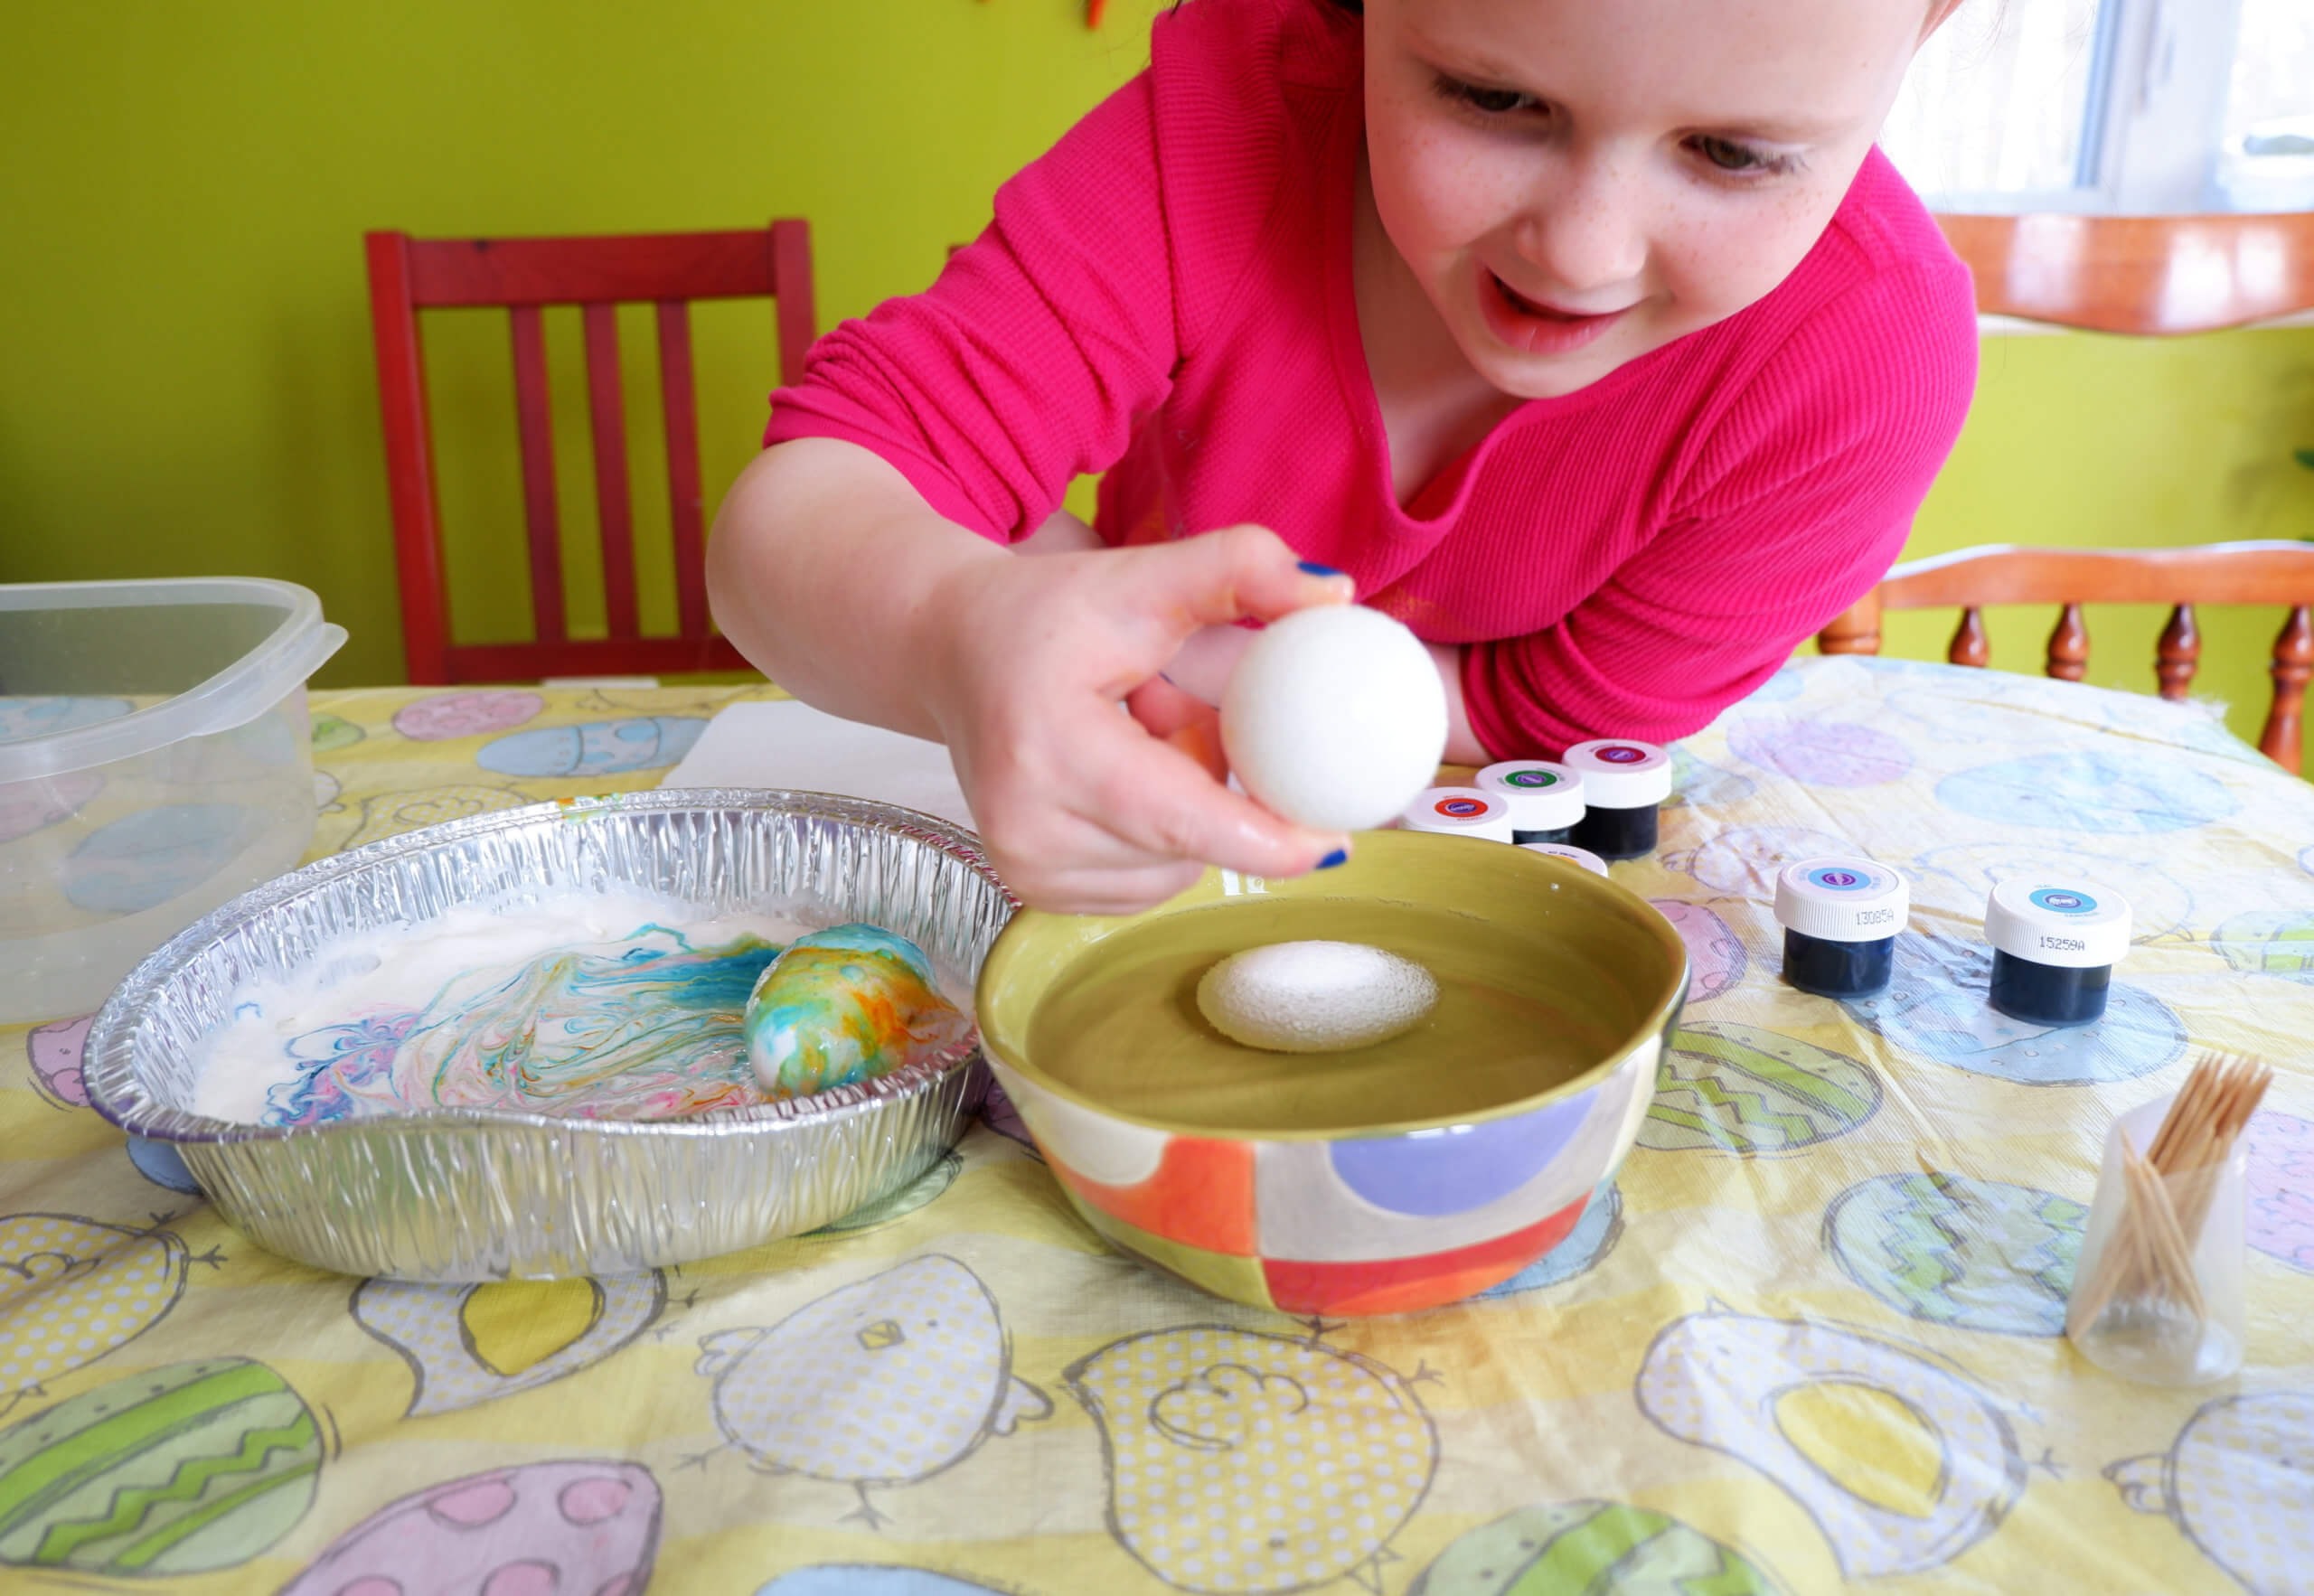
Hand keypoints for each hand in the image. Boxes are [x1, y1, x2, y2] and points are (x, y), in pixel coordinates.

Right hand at [926, 525, 1353, 912]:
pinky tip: (1127, 777)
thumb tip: (1337, 597)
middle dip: (1225, 794)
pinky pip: (1147, 883)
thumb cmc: (1046, 614)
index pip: (1175, 815)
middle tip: (1192, 713)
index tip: (1334, 839)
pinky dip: (1160, 837)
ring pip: (1175, 868)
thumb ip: (1240, 568)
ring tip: (1146, 739)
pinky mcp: (1030, 888)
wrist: (952, 647)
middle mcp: (1026, 822)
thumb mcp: (1142, 575)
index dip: (1263, 838)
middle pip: (1188, 842)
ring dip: (1190, 815)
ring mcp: (1023, 865)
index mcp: (1049, 744)